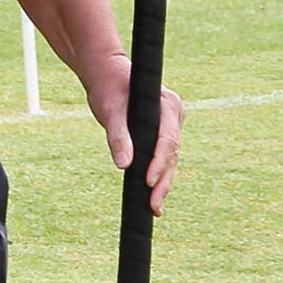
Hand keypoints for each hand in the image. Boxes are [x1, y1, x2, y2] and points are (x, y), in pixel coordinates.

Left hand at [85, 56, 185, 213]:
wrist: (108, 75)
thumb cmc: (109, 88)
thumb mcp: (110, 111)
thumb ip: (118, 136)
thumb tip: (124, 165)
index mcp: (168, 105)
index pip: (167, 140)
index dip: (159, 163)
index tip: (149, 183)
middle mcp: (174, 115)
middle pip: (172, 154)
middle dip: (163, 181)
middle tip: (154, 206)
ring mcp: (171, 125)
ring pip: (170, 158)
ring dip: (163, 182)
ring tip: (154, 208)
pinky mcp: (162, 132)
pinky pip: (164, 156)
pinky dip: (159, 175)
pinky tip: (154, 197)